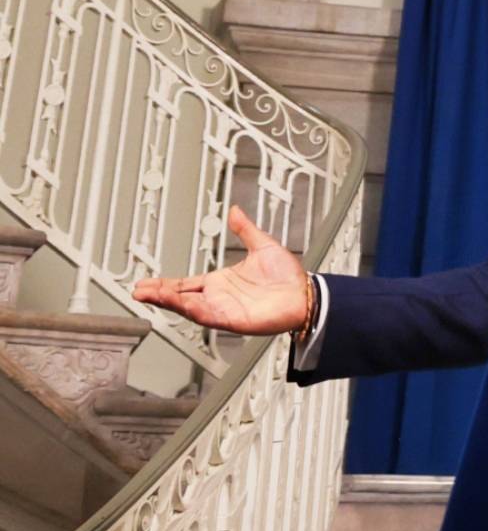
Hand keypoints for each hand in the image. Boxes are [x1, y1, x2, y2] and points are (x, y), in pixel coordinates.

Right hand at [132, 205, 309, 335]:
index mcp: (221, 282)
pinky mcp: (233, 319)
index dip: (165, 283)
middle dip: (158, 294)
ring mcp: (225, 309)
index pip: (185, 283)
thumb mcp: (262, 245)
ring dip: (169, 301)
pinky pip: (208, 315)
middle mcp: (219, 297)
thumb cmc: (288, 277)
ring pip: (189, 307)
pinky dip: (191, 310)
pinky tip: (178, 303)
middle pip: (180, 297)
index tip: (145, 282)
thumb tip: (235, 210)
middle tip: (138, 291)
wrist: (306, 294)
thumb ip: (245, 229)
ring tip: (149, 295)